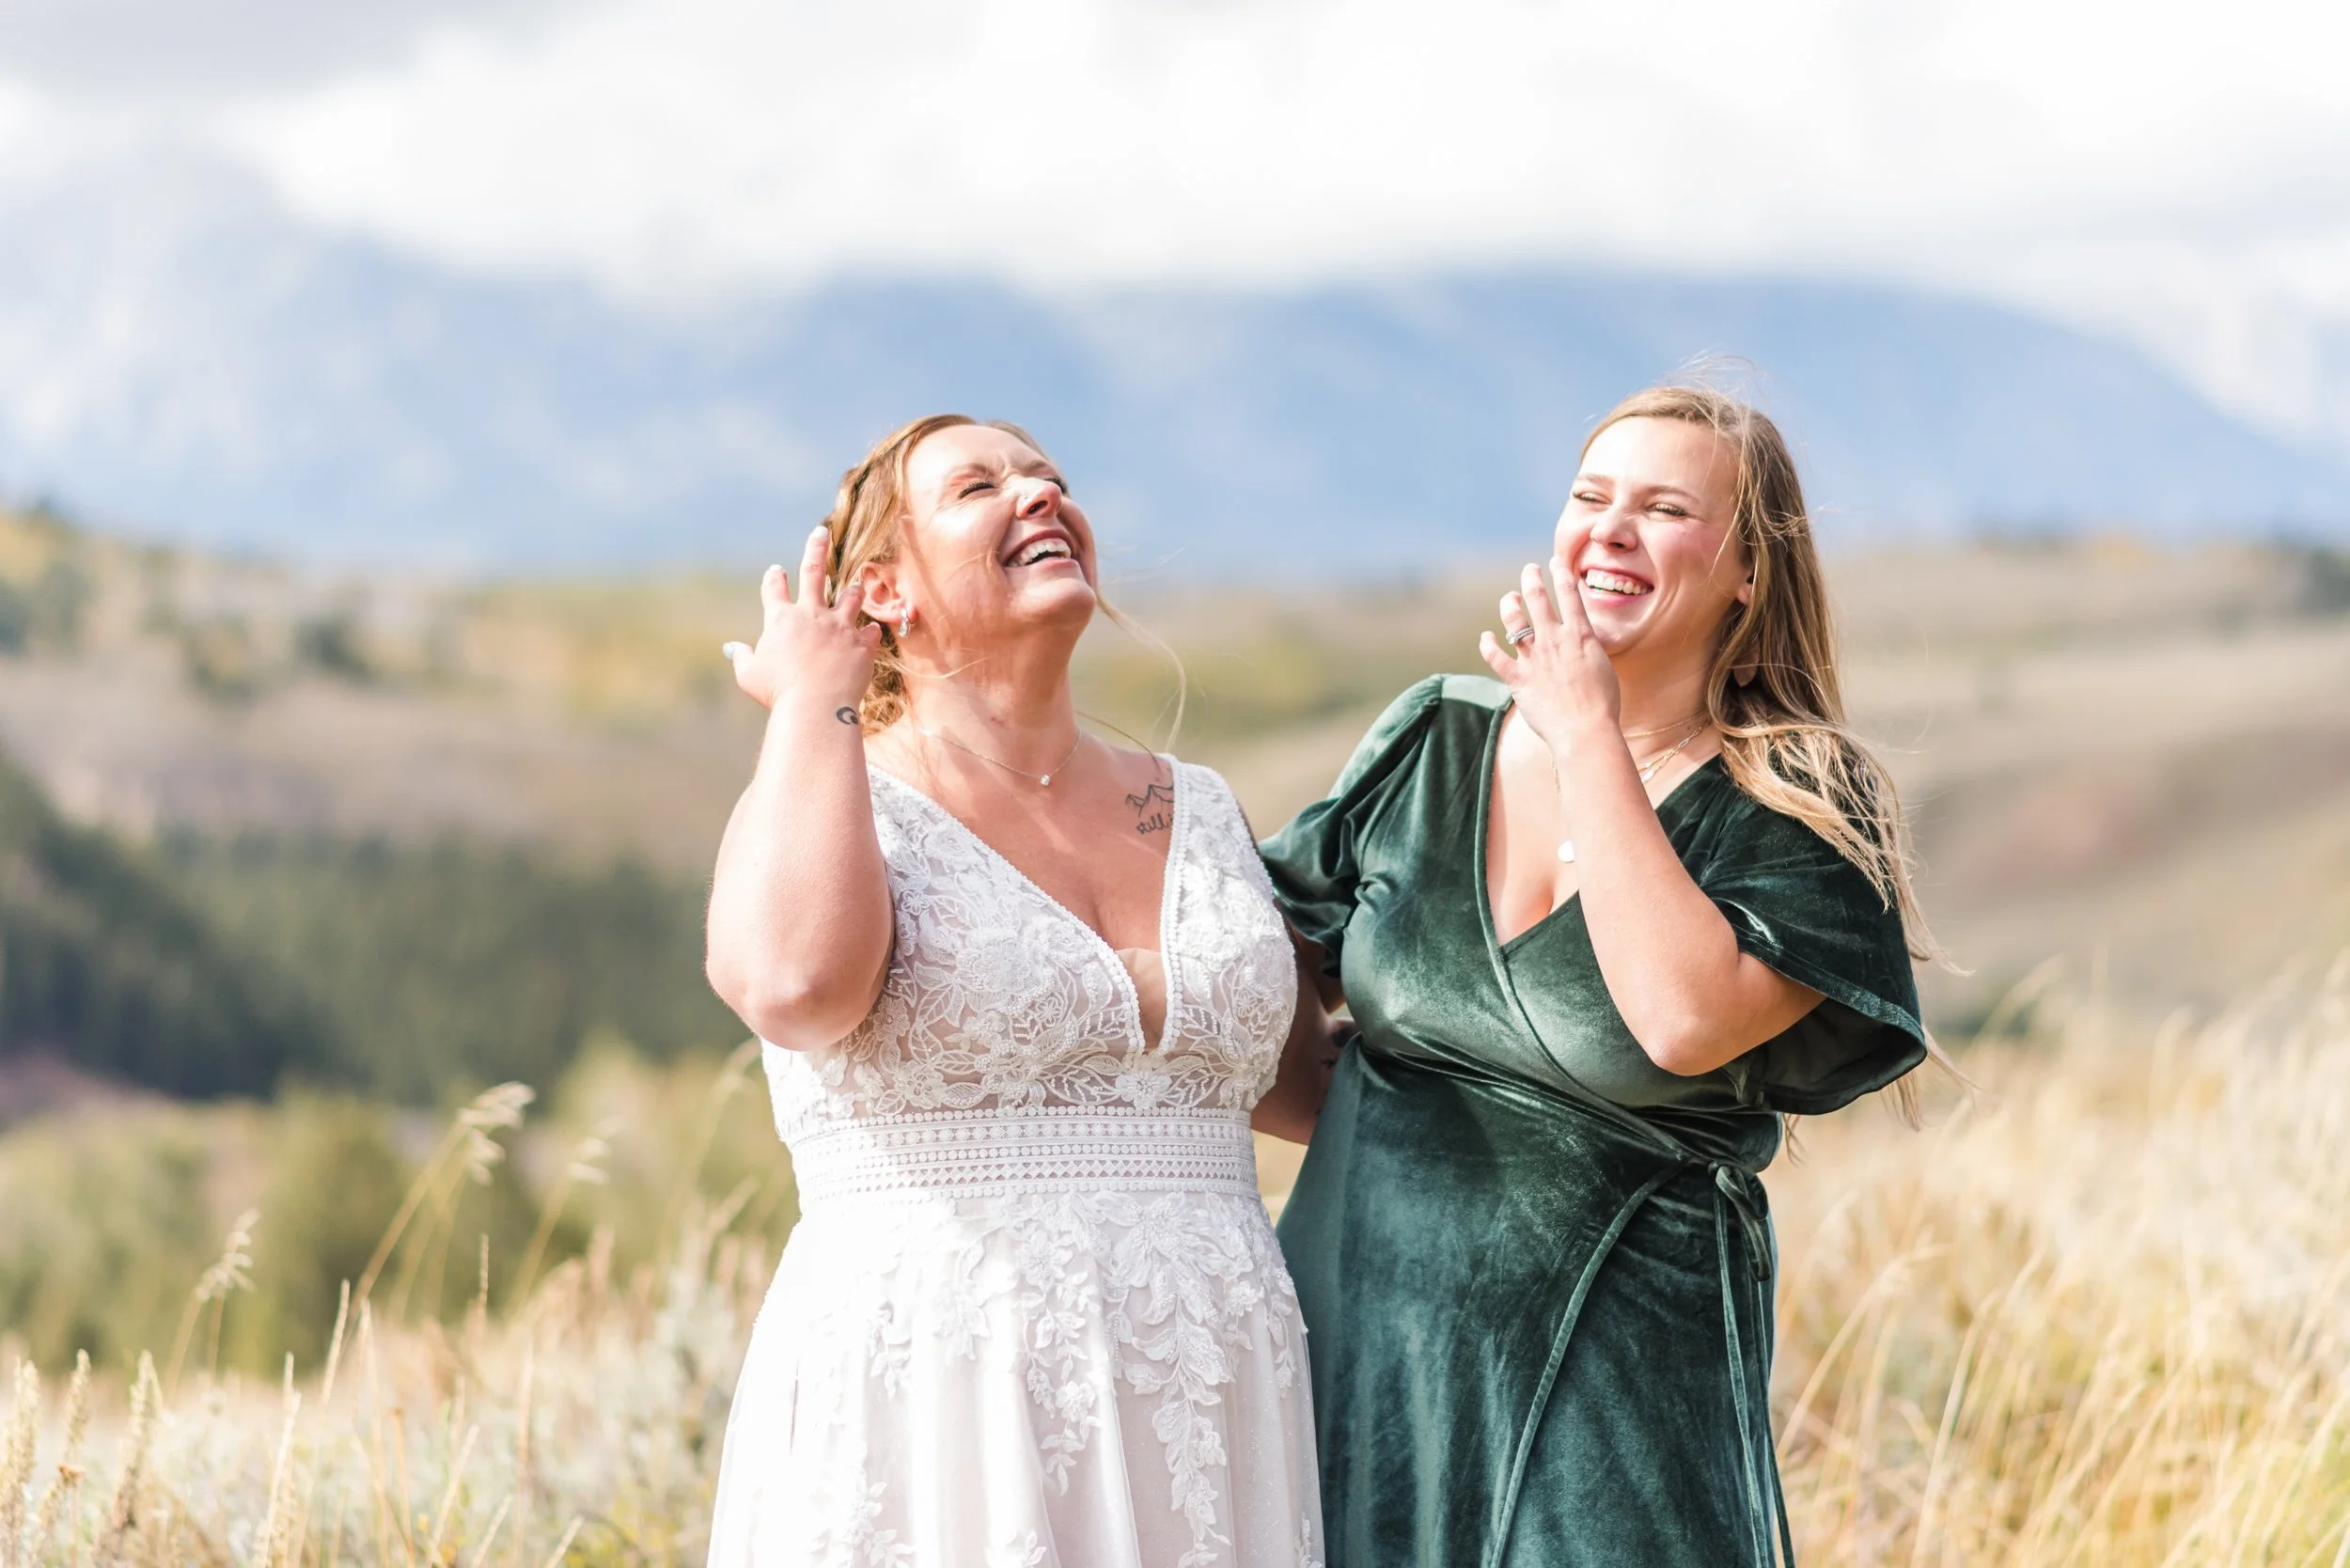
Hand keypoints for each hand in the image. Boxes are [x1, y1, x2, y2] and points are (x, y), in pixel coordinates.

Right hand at [726, 526, 881, 714]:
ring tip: (856, 584)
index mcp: (781, 619)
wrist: (815, 707)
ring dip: (853, 589)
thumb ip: (741, 657)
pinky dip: (869, 632)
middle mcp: (811, 614)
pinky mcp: (862, 644)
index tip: (776, 570)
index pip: (774, 589)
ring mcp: (839, 627)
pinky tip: (872, 631)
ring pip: (850, 596)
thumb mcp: (749, 675)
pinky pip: (870, 631)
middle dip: (816, 547)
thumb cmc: (777, 693)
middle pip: (814, 571)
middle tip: (821, 531)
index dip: (773, 578)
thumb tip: (732, 648)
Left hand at [1477, 556, 1621, 753]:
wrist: (1585, 730)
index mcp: (1579, 635)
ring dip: (1510, 604)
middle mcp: (1553, 640)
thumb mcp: (1603, 666)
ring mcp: (1532, 658)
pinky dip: (1487, 644)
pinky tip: (1486, 637)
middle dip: (1531, 578)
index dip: (1560, 573)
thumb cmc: (1602, 704)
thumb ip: (1588, 649)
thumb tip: (1581, 642)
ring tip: (1510, 598)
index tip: (1555, 563)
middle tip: (1529, 570)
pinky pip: (1494, 656)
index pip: (1568, 593)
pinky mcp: (1516, 678)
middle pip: (1537, 597)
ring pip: (1513, 620)